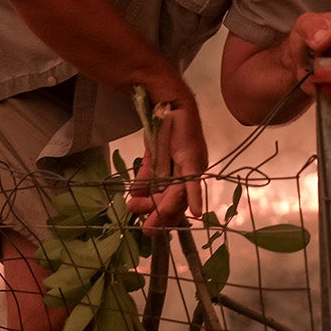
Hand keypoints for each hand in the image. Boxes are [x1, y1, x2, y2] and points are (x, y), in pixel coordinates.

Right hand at [125, 99, 207, 231]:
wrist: (168, 103)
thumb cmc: (163, 129)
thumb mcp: (152, 158)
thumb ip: (146, 177)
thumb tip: (134, 195)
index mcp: (182, 176)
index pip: (173, 202)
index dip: (159, 215)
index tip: (143, 224)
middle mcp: (191, 175)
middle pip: (176, 204)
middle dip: (159, 217)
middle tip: (144, 227)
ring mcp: (194, 168)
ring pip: (178, 196)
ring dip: (162, 208)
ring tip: (144, 216)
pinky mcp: (192, 159)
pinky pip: (192, 181)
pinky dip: (194, 197)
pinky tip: (195, 212)